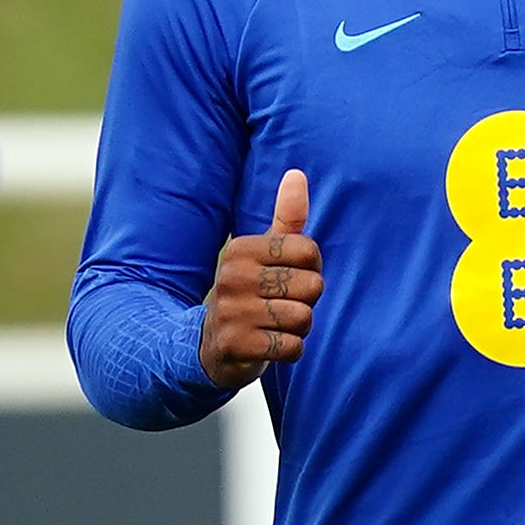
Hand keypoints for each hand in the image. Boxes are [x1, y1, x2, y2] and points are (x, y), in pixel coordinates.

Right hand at [199, 170, 321, 385]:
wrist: (211, 343)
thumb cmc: (251, 293)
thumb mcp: (265, 254)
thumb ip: (286, 217)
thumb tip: (297, 174)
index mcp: (242, 249)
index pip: (310, 252)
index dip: (311, 270)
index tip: (288, 278)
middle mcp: (232, 275)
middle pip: (312, 286)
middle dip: (306, 302)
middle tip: (279, 305)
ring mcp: (232, 311)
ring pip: (303, 318)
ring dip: (298, 328)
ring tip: (273, 324)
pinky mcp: (235, 344)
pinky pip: (292, 347)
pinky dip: (290, 350)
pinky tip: (269, 344)